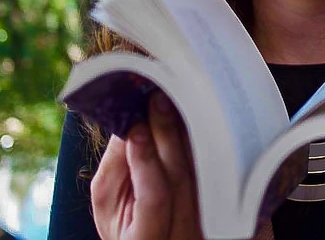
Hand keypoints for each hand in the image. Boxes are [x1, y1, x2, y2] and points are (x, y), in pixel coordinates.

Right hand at [90, 91, 203, 239]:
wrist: (152, 236)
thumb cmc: (124, 221)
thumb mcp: (106, 201)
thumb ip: (115, 167)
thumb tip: (125, 124)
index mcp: (146, 236)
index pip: (154, 197)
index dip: (145, 161)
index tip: (136, 128)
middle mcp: (181, 229)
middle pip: (180, 175)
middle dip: (167, 133)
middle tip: (157, 99)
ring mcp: (203, 216)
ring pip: (198, 166)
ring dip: (184, 129)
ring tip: (171, 100)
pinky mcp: (217, 201)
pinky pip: (210, 163)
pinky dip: (196, 137)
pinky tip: (186, 116)